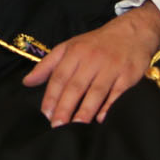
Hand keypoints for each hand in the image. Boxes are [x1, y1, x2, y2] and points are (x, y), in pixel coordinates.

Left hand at [22, 2, 159, 125]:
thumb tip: (27, 82)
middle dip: (65, 107)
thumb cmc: (95, 43)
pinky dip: (109, 106)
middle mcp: (92, 59)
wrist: (132, 32)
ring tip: (76, 127)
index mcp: (75, 52)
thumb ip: (47, 65)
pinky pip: (117, 93)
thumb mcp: (69, 47)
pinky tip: (101, 118)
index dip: (52, 96)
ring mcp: (111, 67)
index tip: (46, 114)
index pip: (60, 76)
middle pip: (76, 86)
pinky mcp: (128, 75)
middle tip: (57, 126)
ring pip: (96, 91)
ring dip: (85, 110)